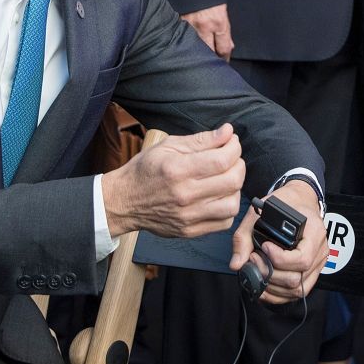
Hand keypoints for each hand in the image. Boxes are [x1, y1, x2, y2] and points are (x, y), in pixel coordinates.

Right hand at [101, 124, 246, 238]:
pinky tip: (219, 197)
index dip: (234, 148)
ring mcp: (188, 216)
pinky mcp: (190, 231)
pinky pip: (224, 223)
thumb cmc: (145, 170)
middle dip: (239, 165)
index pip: (222, 160)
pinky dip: (228, 208)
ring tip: (226, 179)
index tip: (232, 143)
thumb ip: (201, 140)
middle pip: (232, 181)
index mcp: (178, 170)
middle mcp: (185, 195)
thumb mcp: (168, 146)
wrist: (124, 202)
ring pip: (232, 204)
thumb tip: (228, 132)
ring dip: (235, 188)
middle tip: (231, 159)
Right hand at [181, 3, 233, 61]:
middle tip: (211, 63)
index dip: (224, 58)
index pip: (224, 48)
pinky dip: (185, 43)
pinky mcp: (178, 23)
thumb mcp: (222, 10)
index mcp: (218, 22)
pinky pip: (182, 38)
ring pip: (195, 48)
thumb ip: (225, 30)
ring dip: (197, 53)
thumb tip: (229, 46)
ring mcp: (189, 25)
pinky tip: (185, 46)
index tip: (223, 62)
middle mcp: (204, 25)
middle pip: (209, 52)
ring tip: (198, 58)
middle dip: (211, 59)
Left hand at [229, 179, 325, 304]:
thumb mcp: (261, 211)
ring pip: (297, 289)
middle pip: (297, 278)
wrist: (299, 200)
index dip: (279, 259)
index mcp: (314, 232)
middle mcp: (320, 250)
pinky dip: (279, 294)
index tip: (264, 248)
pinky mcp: (312, 272)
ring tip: (257, 273)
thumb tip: (237, 264)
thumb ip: (244, 236)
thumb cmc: (284, 203)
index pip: (302, 258)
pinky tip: (264, 288)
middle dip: (270, 275)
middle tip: (253, 260)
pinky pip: (298, 291)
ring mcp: (318, 263)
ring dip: (273, 287)